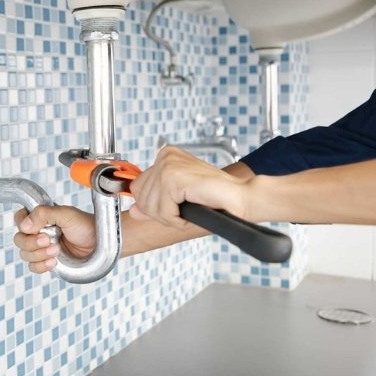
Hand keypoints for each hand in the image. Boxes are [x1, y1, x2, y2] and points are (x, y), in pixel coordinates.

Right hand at [13, 205, 94, 273]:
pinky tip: (54, 262)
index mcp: (40, 217)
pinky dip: (41, 266)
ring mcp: (41, 248)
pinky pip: (33, 267)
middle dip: (31, 243)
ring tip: (56, 250)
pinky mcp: (47, 261)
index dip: (22, 225)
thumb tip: (24, 225)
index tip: (33, 228)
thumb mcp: (66, 215)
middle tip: (48, 240)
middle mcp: (38, 232)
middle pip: (19, 239)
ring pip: (25, 254)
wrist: (100, 244)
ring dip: (38, 254)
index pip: (19, 219)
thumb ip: (44, 214)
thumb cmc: (85, 225)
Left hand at [129, 145, 248, 228]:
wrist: (241, 198)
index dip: (153, 206)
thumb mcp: (176, 201)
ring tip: (191, 209)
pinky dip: (177, 219)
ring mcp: (168, 166)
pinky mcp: (174, 178)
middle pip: (140, 197)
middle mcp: (165, 156)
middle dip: (160, 212)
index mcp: (165, 156)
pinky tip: (192, 211)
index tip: (174, 206)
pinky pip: (163, 211)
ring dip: (171, 217)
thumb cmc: (214, 199)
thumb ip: (153, 204)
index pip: (138, 187)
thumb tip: (133, 211)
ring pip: (150, 207)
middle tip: (183, 211)